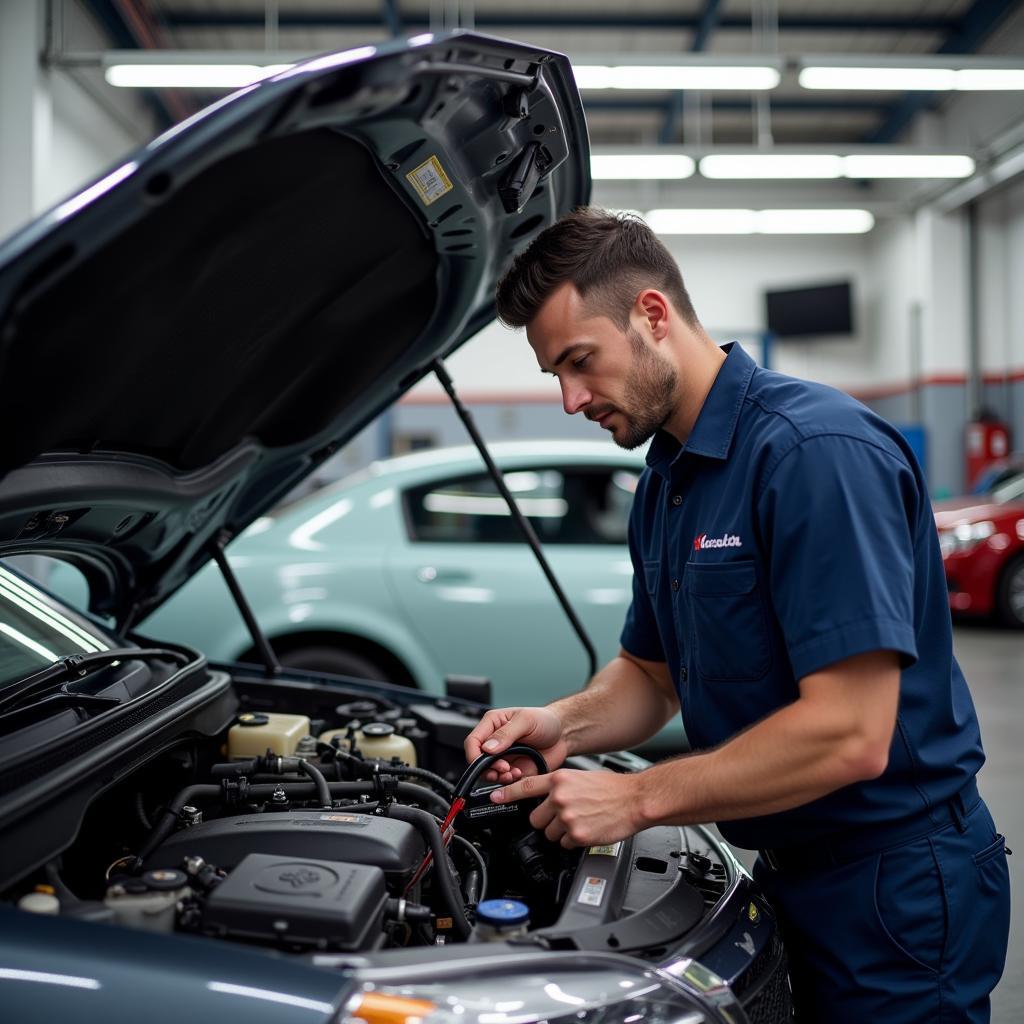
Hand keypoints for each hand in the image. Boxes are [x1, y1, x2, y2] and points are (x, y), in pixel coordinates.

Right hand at [464, 706, 568, 783]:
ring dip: (499, 777)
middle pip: (478, 761)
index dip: (475, 755)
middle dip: (489, 769)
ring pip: (489, 774)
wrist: (563, 735)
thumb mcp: (526, 720)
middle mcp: (494, 742)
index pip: (472, 742)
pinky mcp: (512, 770)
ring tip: (513, 773)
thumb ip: (506, 733)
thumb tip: (488, 748)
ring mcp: (503, 757)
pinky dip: (509, 782)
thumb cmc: (545, 721)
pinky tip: (520, 774)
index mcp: (493, 724)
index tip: (486, 762)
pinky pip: (504, 782)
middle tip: (504, 768)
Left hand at [492, 768, 642, 847]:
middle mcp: (560, 797)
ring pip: (549, 833)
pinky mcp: (577, 835)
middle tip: (564, 817)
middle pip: (535, 818)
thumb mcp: (580, 777)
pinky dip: (573, 841)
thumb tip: (546, 795)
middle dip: (546, 821)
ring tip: (580, 821)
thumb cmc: (612, 788)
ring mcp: (567, 817)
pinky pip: (565, 844)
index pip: (525, 786)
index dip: (506, 794)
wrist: (635, 799)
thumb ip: (559, 786)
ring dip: (561, 832)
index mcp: (559, 779)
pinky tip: (587, 829)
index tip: (493, 798)